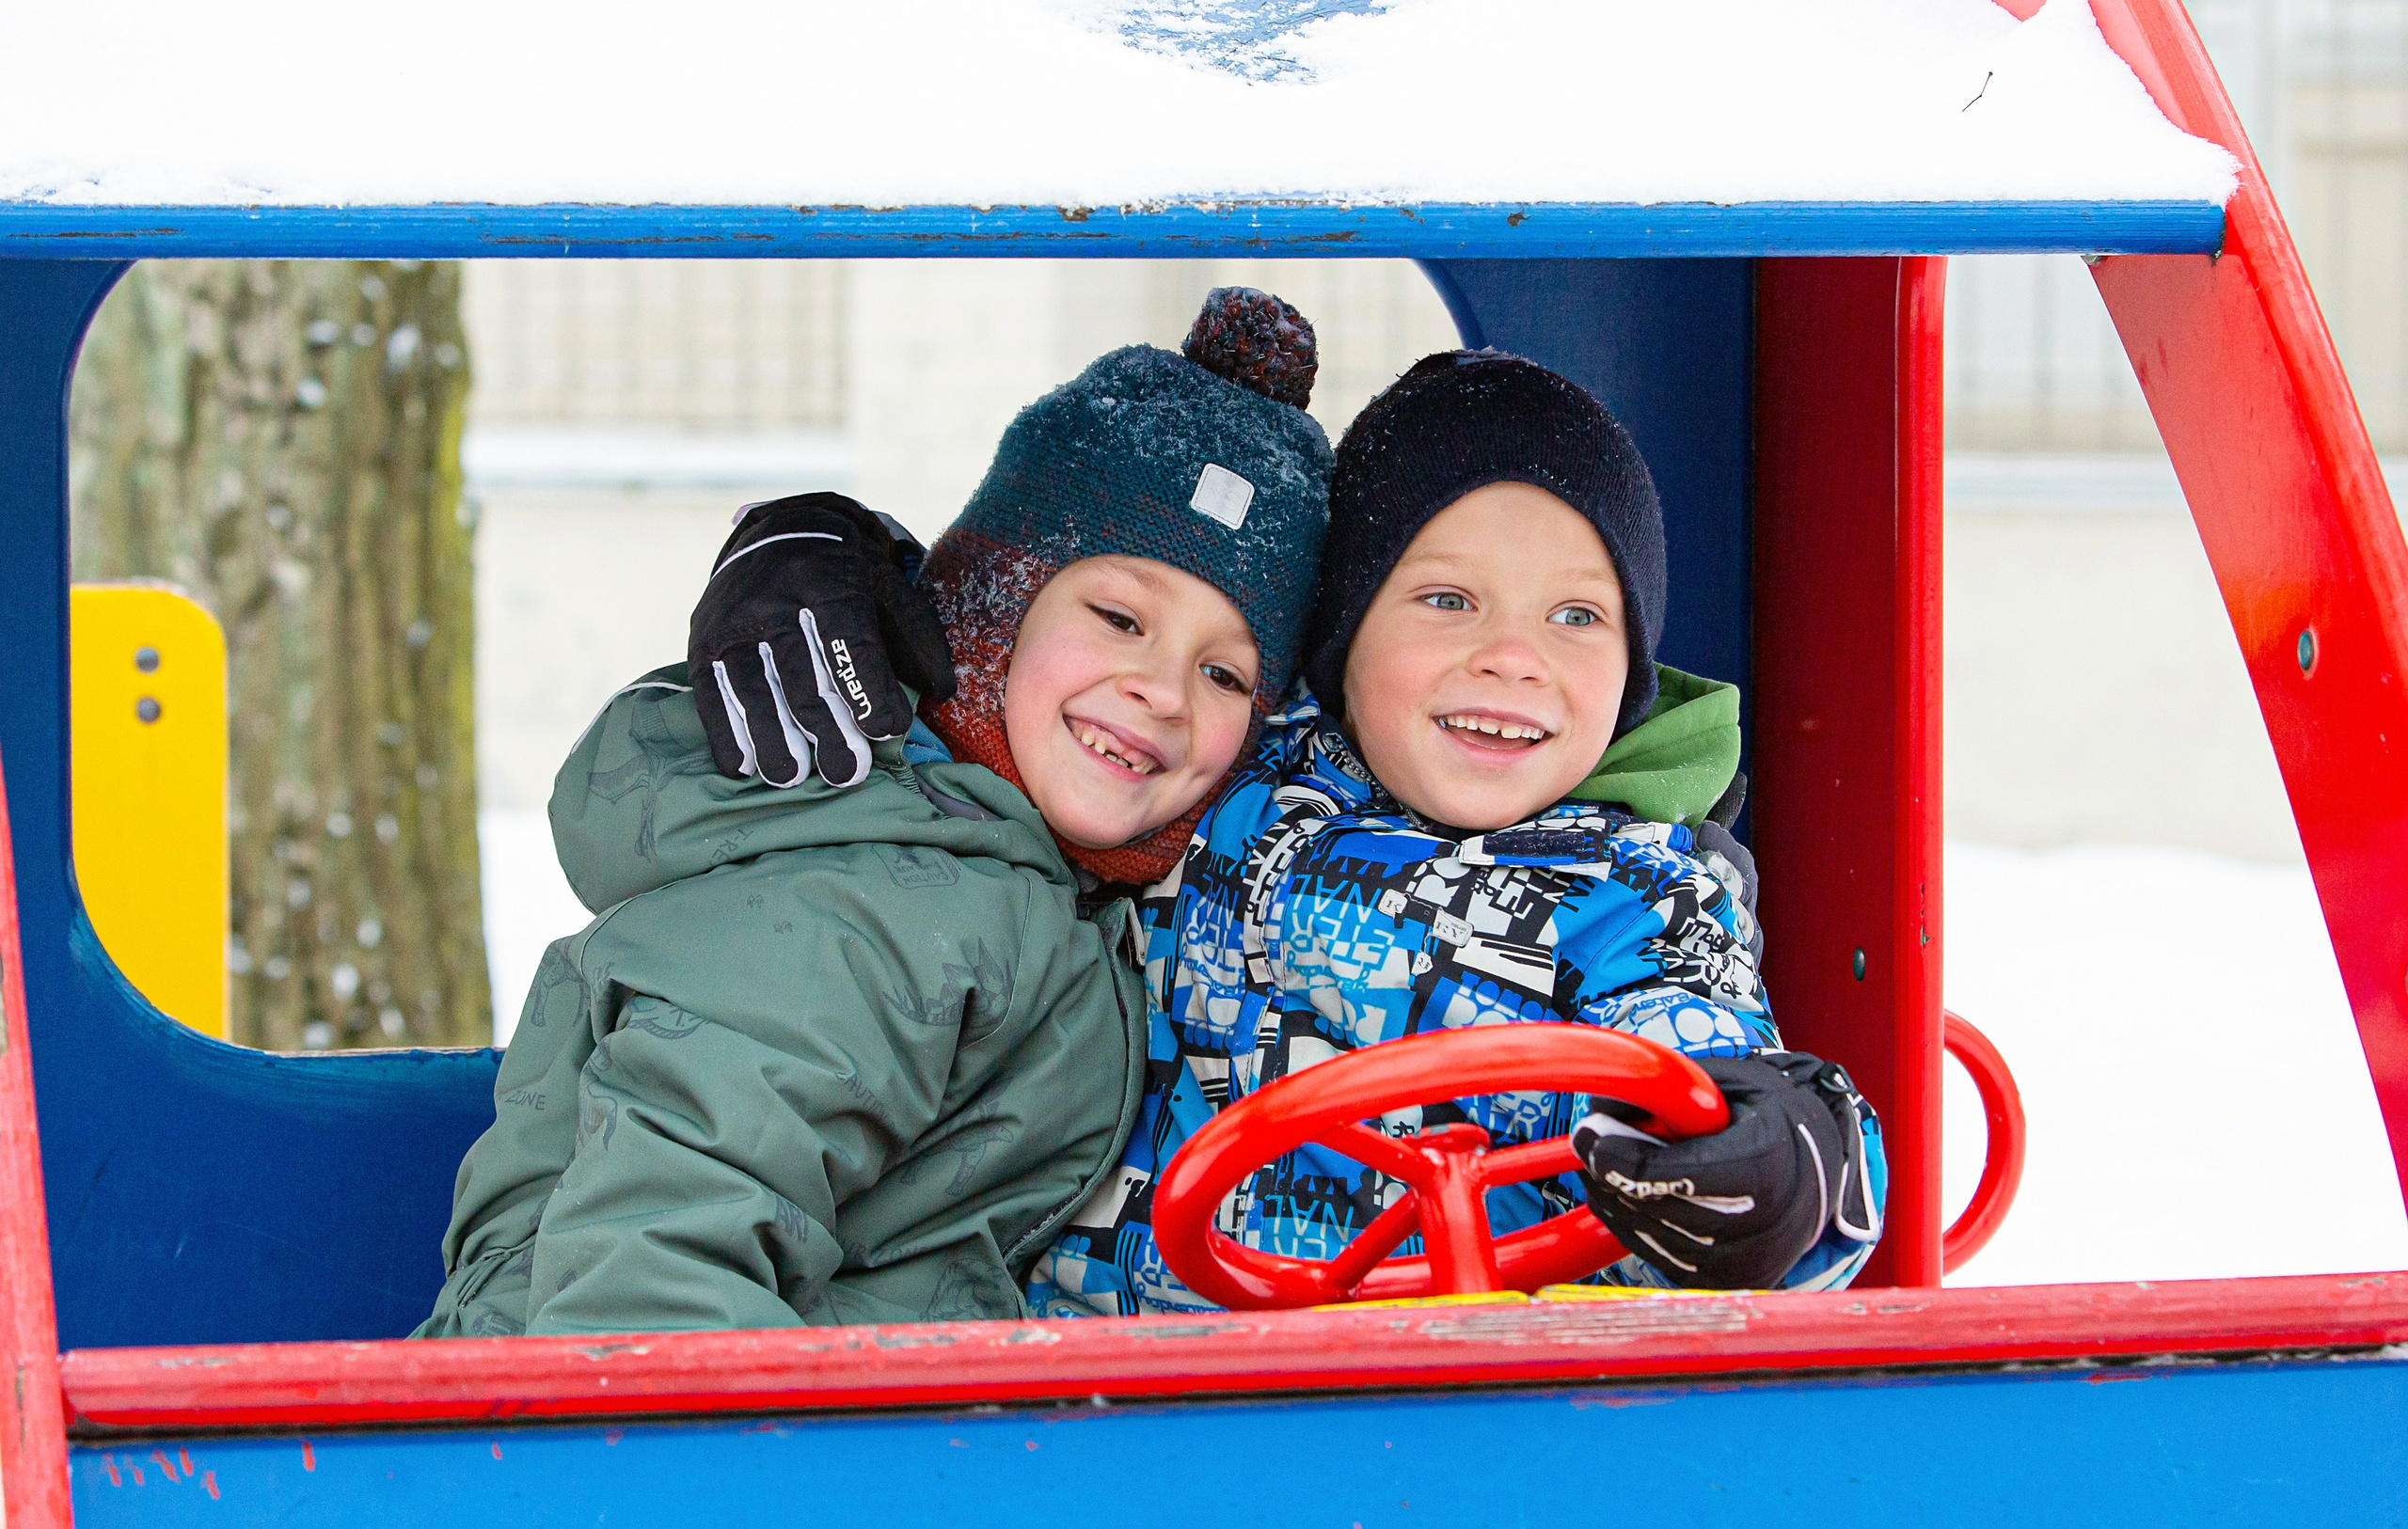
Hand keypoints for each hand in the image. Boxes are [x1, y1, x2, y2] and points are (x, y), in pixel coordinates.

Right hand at [687, 493, 955, 788]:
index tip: (887, 730)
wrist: (778, 532)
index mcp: (828, 584)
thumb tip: (942, 691)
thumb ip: (917, 637)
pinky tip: (744, 766)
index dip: (868, 689)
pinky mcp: (703, 643)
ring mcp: (733, 624)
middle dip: (826, 729)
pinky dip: (726, 733)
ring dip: (772, 738)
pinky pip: (711, 693)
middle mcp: (774, 602)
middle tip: (847, 773)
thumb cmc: (845, 577)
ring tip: (791, 777)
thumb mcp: (888, 589)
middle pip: (800, 675)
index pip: (849, 642)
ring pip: (753, 689)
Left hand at [1572, 1051, 1873, 1288]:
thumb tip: (1604, 1109)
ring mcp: (1750, 1263)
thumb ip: (1671, 1092)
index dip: (1627, 1159)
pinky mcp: (1730, 1283)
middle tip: (1585, 1145)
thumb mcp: (1726, 1085)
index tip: (1589, 1135)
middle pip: (1665, 1210)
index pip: (1684, 1174)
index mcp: (1770, 1163)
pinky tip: (1622, 1198)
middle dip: (1614, 1178)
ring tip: (1601, 1168)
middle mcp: (1768, 1224)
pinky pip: (1664, 1260)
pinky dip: (1634, 1229)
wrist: (1817, 1170)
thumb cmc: (1767, 1119)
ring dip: (1617, 1204)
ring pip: (1658, 1240)